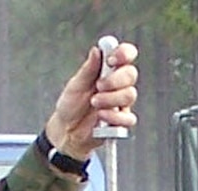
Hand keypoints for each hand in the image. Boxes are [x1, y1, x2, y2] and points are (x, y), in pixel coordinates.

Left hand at [45, 40, 139, 160]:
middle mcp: (117, 85)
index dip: (123, 53)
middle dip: (115, 80)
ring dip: (111, 99)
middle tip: (98, 86)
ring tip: (95, 103)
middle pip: (130, 74)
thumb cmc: (71, 106)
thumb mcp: (76, 85)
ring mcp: (120, 103)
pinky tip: (102, 117)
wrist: (67, 131)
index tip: (110, 60)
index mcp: (107, 71)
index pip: (125, 55)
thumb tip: (96, 51)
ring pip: (129, 95)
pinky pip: (128, 118)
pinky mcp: (121, 121)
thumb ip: (88, 69)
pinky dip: (114, 117)